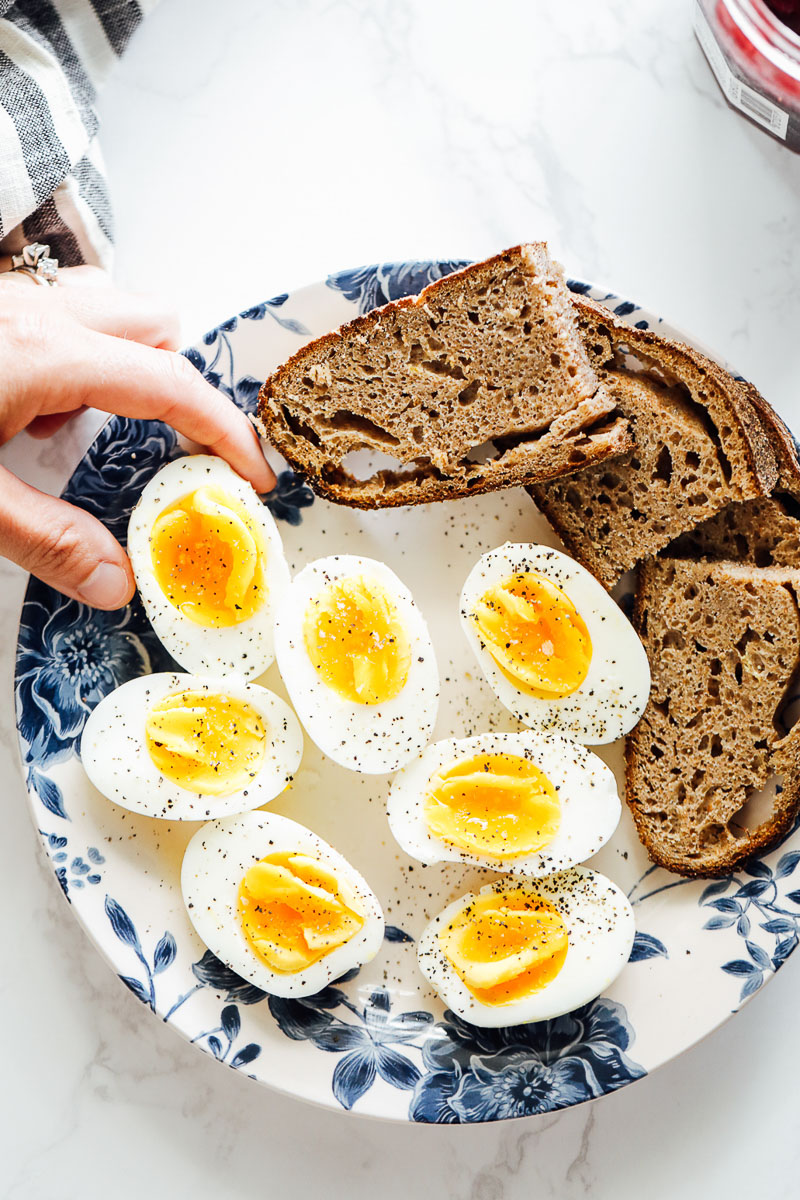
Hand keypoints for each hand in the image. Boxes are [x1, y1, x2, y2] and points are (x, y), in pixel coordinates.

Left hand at [0, 266, 273, 608]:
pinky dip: (78, 356)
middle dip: (180, 386)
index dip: (225, 430)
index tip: (253, 473)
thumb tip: (117, 582)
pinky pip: (64, 313)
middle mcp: (40, 311)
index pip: (171, 383)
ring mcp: (13, 301)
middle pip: (156, 325)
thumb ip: (44, 539)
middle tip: (172, 449)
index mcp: (46, 353)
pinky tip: (38, 406)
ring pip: (112, 309)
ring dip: (128, 363)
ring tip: (95, 427)